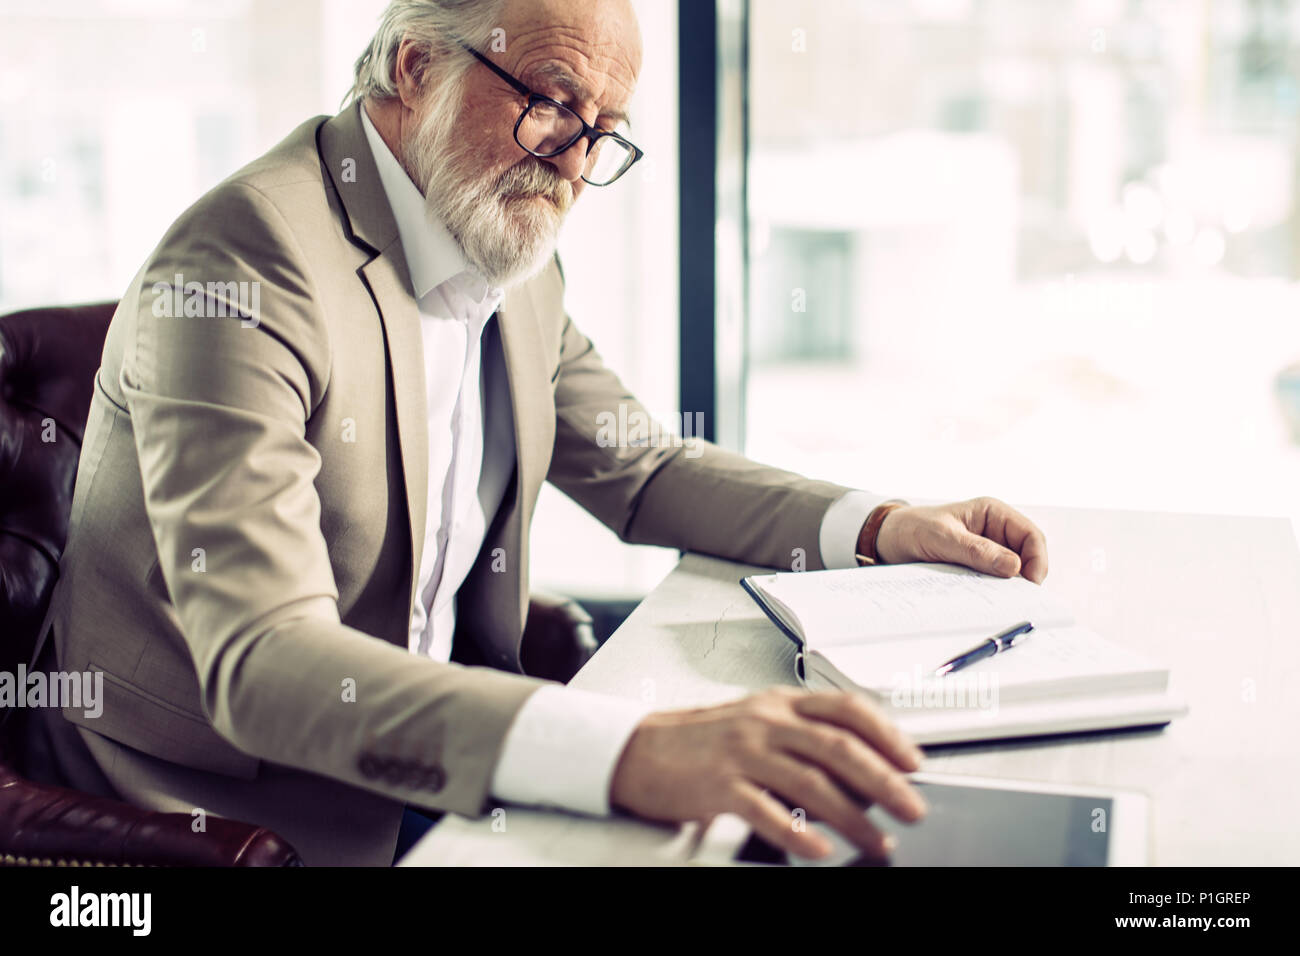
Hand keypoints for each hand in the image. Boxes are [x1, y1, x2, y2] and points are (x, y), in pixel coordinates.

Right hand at [609, 687, 926, 859]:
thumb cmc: (700, 740)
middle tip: (912, 807)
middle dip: (884, 780)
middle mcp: (765, 721)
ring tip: (877, 840)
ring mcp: (741, 751)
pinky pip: (766, 810)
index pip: (847, 708)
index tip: (914, 763)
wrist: (638, 749)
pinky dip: (797, 832)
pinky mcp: (718, 784)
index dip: (887, 734)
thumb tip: (861, 770)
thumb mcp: (756, 723)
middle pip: (838, 746)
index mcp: (780, 702)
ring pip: (811, 781)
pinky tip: (818, 848)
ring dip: (852, 816)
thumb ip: (803, 738)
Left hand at [874, 497, 1048, 583]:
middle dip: (1025, 577)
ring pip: (1013, 573)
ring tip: (998, 601)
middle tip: (1016, 599)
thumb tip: (1013, 566)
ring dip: (1009, 587)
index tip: (1030, 584)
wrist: (888, 540)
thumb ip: (976, 550)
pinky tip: (985, 600)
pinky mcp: (978, 567)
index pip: (1031, 536)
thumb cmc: (913, 528)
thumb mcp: (942, 537)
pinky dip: (994, 592)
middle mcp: (995, 531)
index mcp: (993, 513)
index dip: (1037, 560)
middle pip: (1027, 557)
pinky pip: (994, 581)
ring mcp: (988, 550)